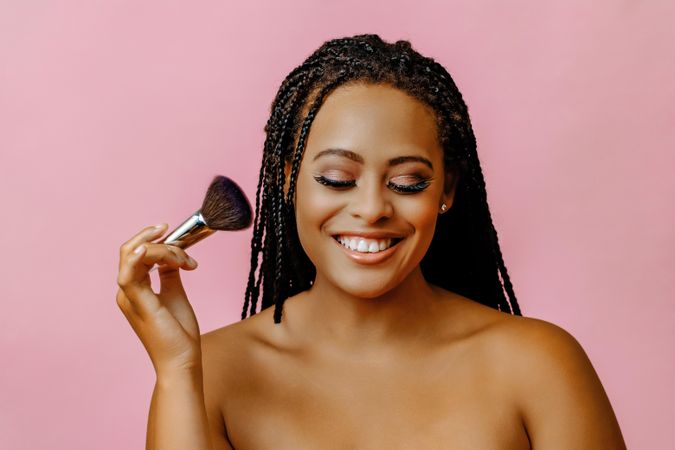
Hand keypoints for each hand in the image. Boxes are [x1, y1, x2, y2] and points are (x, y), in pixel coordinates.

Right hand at [116, 224, 201, 375]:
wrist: (181, 362)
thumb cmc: (178, 333)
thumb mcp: (175, 294)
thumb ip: (169, 274)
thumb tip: (173, 257)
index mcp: (134, 289)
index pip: (138, 254)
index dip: (160, 243)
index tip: (185, 246)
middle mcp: (126, 292)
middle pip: (133, 250)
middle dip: (160, 242)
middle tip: (185, 247)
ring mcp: (129, 297)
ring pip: (134, 255)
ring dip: (163, 250)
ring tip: (186, 261)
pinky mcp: (137, 303)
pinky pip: (129, 274)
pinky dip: (139, 257)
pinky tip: (150, 248)